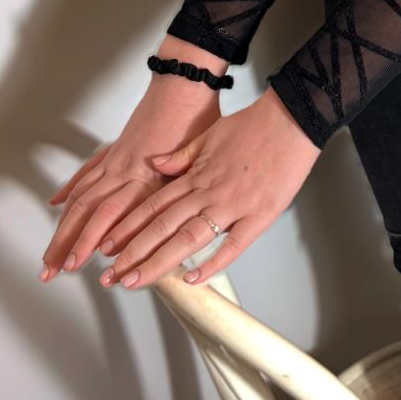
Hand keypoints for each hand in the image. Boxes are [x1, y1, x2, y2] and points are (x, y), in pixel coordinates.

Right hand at [40, 73, 222, 281]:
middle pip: (85, 212)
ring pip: (81, 197)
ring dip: (63, 227)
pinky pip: (88, 172)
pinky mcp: (115, 147)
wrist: (185, 82)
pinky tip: (58, 205)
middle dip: (65, 243)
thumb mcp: (197, 162)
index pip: (109, 216)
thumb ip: (177, 192)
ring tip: (50, 253)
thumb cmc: (196, 119)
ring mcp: (116, 158)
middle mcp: (124, 169)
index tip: (76, 264)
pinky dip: (71, 190)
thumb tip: (161, 227)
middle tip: (52, 270)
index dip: (89, 241)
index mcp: (146, 176)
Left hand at [99, 86, 321, 289]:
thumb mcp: (210, 134)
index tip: (108, 247)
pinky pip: (232, 245)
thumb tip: (155, 164)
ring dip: (158, 263)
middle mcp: (209, 192)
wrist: (292, 118)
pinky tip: (192, 279)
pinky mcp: (260, 215)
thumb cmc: (254, 124)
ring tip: (135, 281)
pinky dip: (212, 264)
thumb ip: (182, 156)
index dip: (128, 228)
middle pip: (163, 228)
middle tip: (110, 276)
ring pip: (188, 239)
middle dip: (133, 254)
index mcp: (196, 174)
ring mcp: (234, 204)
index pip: (153, 207)